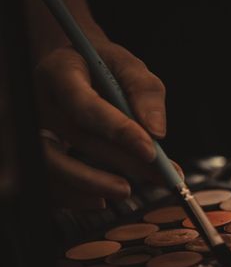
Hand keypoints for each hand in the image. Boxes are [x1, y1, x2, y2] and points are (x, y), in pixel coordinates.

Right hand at [35, 39, 180, 207]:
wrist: (73, 67)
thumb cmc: (103, 66)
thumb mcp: (128, 65)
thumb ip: (144, 91)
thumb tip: (157, 132)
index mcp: (60, 72)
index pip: (85, 106)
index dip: (118, 130)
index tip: (150, 151)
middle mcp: (41, 101)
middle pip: (76, 138)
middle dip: (121, 161)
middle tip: (158, 178)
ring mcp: (36, 128)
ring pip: (53, 163)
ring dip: (91, 183)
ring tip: (126, 192)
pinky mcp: (39, 150)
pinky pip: (48, 180)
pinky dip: (73, 196)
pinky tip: (101, 200)